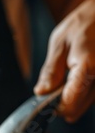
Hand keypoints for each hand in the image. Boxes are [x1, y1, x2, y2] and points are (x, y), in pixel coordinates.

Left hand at [34, 0, 94, 122]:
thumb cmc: (84, 24)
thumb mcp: (59, 43)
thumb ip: (51, 71)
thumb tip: (41, 92)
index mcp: (88, 67)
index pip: (69, 103)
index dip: (53, 107)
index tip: (45, 103)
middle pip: (77, 108)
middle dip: (61, 103)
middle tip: (52, 89)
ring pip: (85, 104)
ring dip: (72, 98)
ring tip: (65, 79)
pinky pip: (91, 96)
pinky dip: (81, 92)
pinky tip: (75, 80)